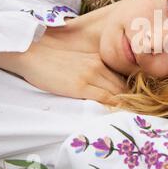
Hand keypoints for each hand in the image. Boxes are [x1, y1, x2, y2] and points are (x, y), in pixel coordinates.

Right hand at [0, 43, 127, 104]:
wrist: (31, 53)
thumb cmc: (51, 60)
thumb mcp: (79, 60)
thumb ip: (93, 69)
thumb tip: (105, 84)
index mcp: (99, 59)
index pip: (122, 77)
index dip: (130, 90)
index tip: (135, 101)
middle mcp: (99, 65)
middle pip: (124, 85)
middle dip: (131, 99)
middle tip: (136, 112)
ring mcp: (90, 75)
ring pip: (118, 92)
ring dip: (125, 104)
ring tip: (130, 115)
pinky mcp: (80, 86)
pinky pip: (105, 98)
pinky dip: (114, 106)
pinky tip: (118, 112)